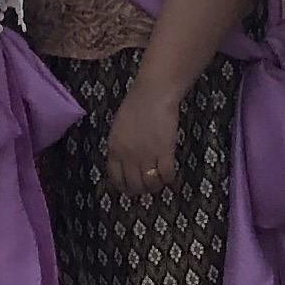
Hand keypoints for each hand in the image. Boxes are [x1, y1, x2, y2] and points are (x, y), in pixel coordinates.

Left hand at [104, 81, 185, 196]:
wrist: (152, 94)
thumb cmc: (135, 106)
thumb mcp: (119, 129)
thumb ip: (121, 147)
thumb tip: (126, 165)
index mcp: (114, 149)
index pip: (116, 178)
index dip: (125, 187)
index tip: (132, 189)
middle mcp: (128, 156)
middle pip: (135, 185)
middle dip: (143, 189)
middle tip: (150, 185)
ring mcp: (146, 155)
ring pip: (151, 184)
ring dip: (156, 185)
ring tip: (160, 179)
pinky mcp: (164, 152)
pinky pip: (166, 175)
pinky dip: (169, 178)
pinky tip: (170, 172)